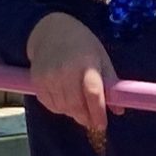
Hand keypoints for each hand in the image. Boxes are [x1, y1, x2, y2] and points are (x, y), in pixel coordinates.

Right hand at [26, 13, 120, 130]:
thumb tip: (119, 110)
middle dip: (86, 117)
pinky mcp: (36, 81)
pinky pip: (50, 105)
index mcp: (87, 64)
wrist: (50, 31)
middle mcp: (66, 71)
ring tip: (81, 108)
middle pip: (76, 104)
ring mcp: (49, 77)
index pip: (93, 93)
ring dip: (74, 113)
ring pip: (63, 108)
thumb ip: (110, 84)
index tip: (102, 125)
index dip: (97, 112)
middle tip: (93, 121)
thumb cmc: (82, 44)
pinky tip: (66, 101)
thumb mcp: (102, 58)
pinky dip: (60, 108)